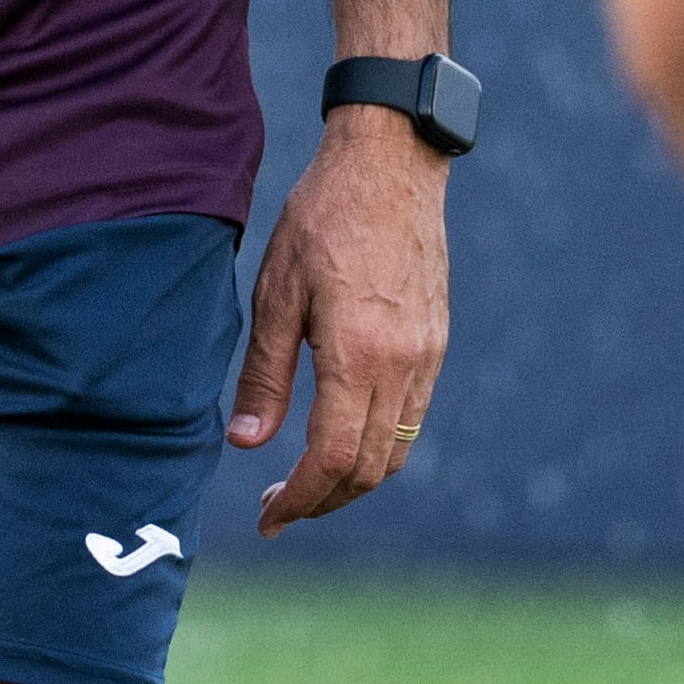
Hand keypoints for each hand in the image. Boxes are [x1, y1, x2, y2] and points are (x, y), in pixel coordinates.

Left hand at [228, 108, 452, 538]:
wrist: (391, 164)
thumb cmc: (322, 218)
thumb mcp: (276, 291)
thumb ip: (264, 374)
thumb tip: (247, 444)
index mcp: (358, 355)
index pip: (331, 460)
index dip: (298, 501)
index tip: (267, 518)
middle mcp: (402, 366)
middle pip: (368, 470)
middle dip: (322, 501)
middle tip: (278, 506)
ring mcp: (427, 357)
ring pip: (395, 450)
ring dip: (352, 479)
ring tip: (306, 480)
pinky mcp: (437, 343)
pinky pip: (410, 417)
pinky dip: (376, 444)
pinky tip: (340, 432)